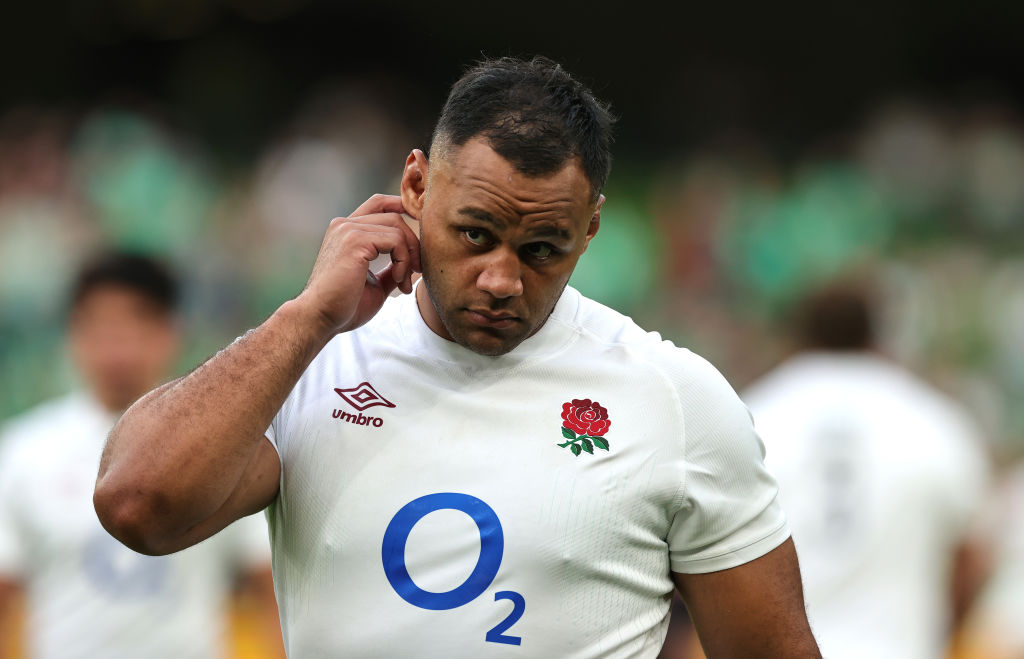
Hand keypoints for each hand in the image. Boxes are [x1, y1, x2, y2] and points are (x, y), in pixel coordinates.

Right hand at [296, 194, 420, 334]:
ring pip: (397, 226)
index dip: (402, 208)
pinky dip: (404, 260)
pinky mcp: (355, 240)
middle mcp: (345, 225)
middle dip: (412, 243)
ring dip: (409, 256)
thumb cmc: (344, 306)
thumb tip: (411, 265)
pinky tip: (398, 280)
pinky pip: (396, 240)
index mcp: (346, 231)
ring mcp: (348, 230)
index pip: (378, 204)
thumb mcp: (375, 283)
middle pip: (393, 215)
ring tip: (404, 282)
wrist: (321, 318)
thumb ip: (391, 269)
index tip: (420, 231)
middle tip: (417, 271)